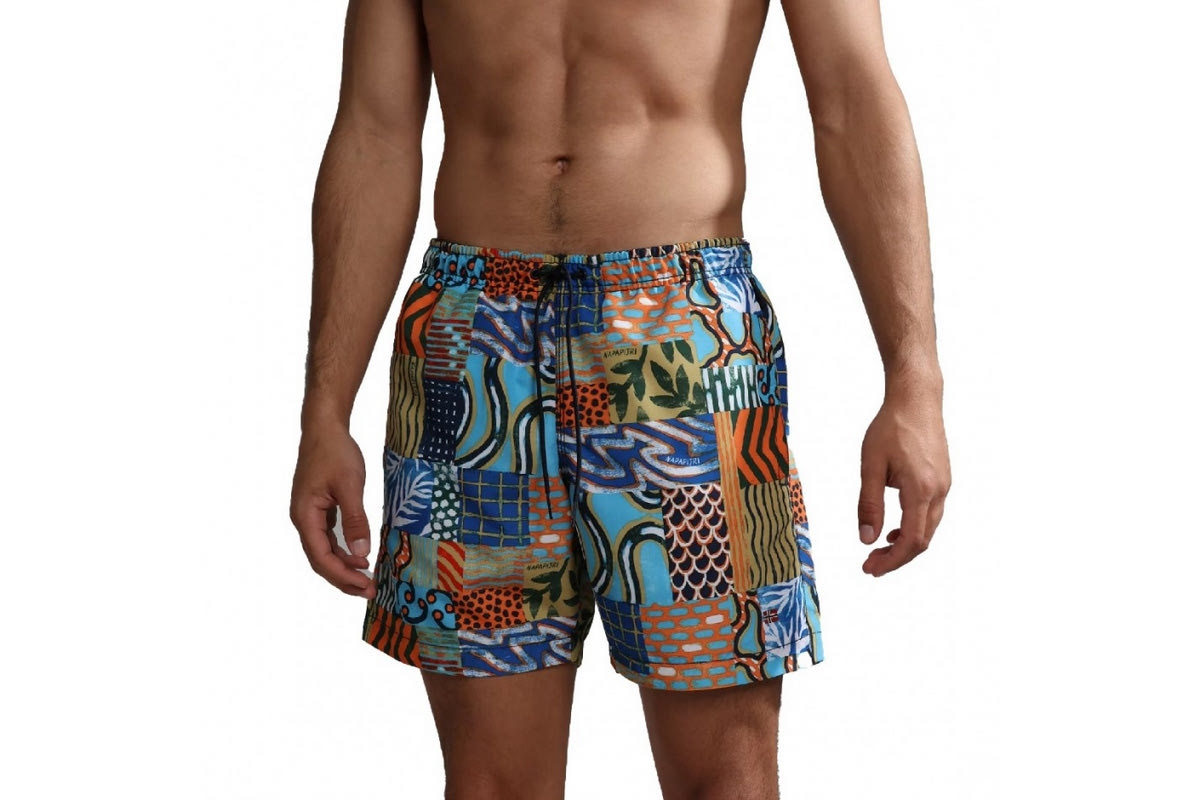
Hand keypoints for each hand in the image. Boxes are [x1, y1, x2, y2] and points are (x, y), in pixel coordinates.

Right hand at [289, 423, 376, 598]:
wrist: (324, 428)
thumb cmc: (335, 453)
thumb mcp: (350, 486)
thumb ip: (355, 520)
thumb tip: (361, 553)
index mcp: (305, 516)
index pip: (321, 557)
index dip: (342, 575)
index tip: (365, 585)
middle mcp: (303, 519)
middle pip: (320, 560)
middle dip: (343, 578)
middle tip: (370, 590)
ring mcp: (309, 515)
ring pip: (324, 551)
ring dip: (344, 567)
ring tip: (367, 580)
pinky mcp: (319, 510)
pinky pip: (328, 539)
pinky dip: (343, 551)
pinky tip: (359, 557)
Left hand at [857, 389, 950, 576]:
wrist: (917, 399)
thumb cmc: (891, 427)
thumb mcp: (871, 465)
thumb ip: (869, 504)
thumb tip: (866, 538)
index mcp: (921, 490)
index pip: (911, 541)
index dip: (891, 561)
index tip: (870, 569)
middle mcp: (939, 491)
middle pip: (922, 540)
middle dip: (897, 558)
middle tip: (870, 564)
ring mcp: (944, 485)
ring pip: (928, 528)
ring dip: (905, 544)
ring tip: (879, 549)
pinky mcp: (943, 478)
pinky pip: (931, 513)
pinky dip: (914, 527)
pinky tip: (894, 528)